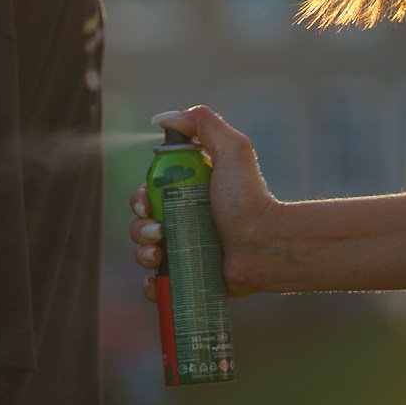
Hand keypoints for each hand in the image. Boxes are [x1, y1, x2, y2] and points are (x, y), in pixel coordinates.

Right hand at [130, 106, 279, 296]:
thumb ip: (202, 123)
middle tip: (156, 231)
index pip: (148, 194)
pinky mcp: (190, 279)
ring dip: (142, 254)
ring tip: (159, 255)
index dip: (139, 198)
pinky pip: (159, 286)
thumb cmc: (249, 198)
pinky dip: (152, 285)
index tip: (145, 203)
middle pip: (141, 223)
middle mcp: (185, 221)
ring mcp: (186, 252)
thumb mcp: (231, 149)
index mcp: (188, 193)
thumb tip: (161, 118)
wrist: (266, 244)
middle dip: (139, 227)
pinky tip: (158, 280)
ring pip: (145, 254)